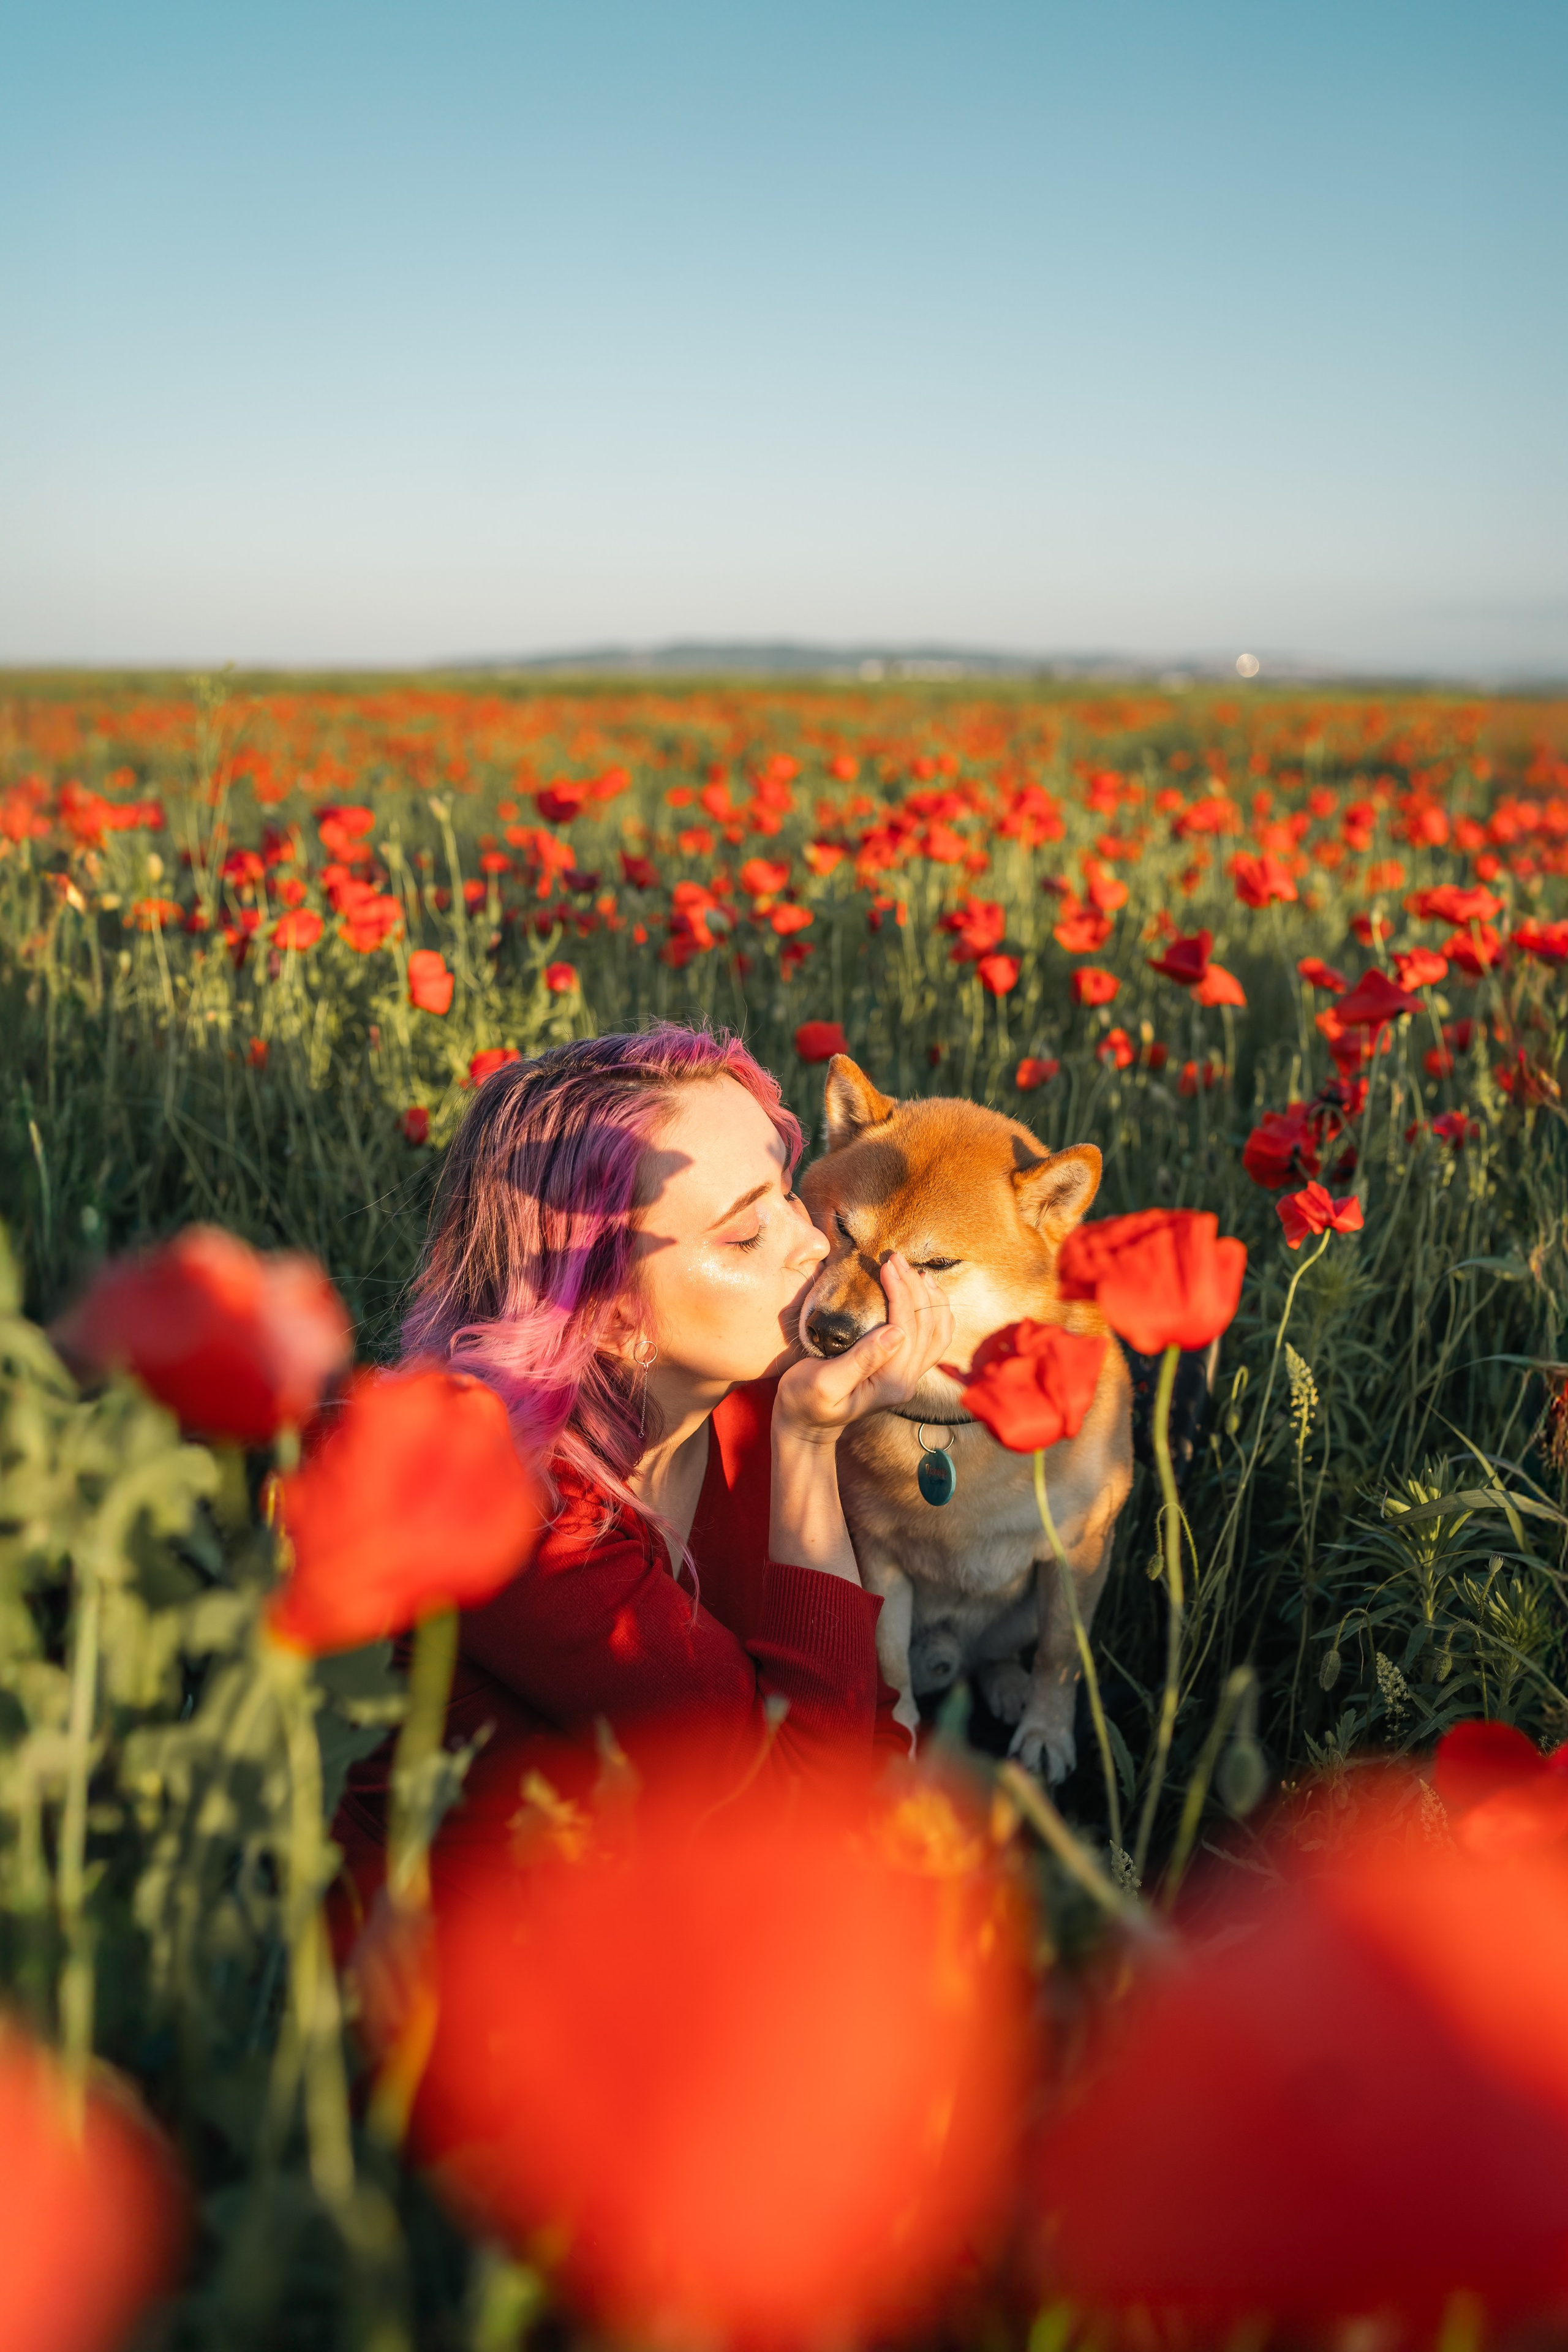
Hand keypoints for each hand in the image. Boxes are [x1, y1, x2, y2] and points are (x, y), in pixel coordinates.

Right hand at [775, 1253, 955, 1444]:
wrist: (804, 1424)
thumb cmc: (804, 1401)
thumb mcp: (824, 1382)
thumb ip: (861, 1359)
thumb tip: (895, 1332)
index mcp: (891, 1383)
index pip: (907, 1329)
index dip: (900, 1293)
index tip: (886, 1265)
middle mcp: (906, 1381)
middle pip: (927, 1327)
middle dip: (914, 1288)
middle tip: (896, 1259)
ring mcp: (907, 1377)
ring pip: (937, 1333)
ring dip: (929, 1299)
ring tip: (916, 1271)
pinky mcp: (901, 1371)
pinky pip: (931, 1340)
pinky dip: (933, 1314)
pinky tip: (924, 1294)